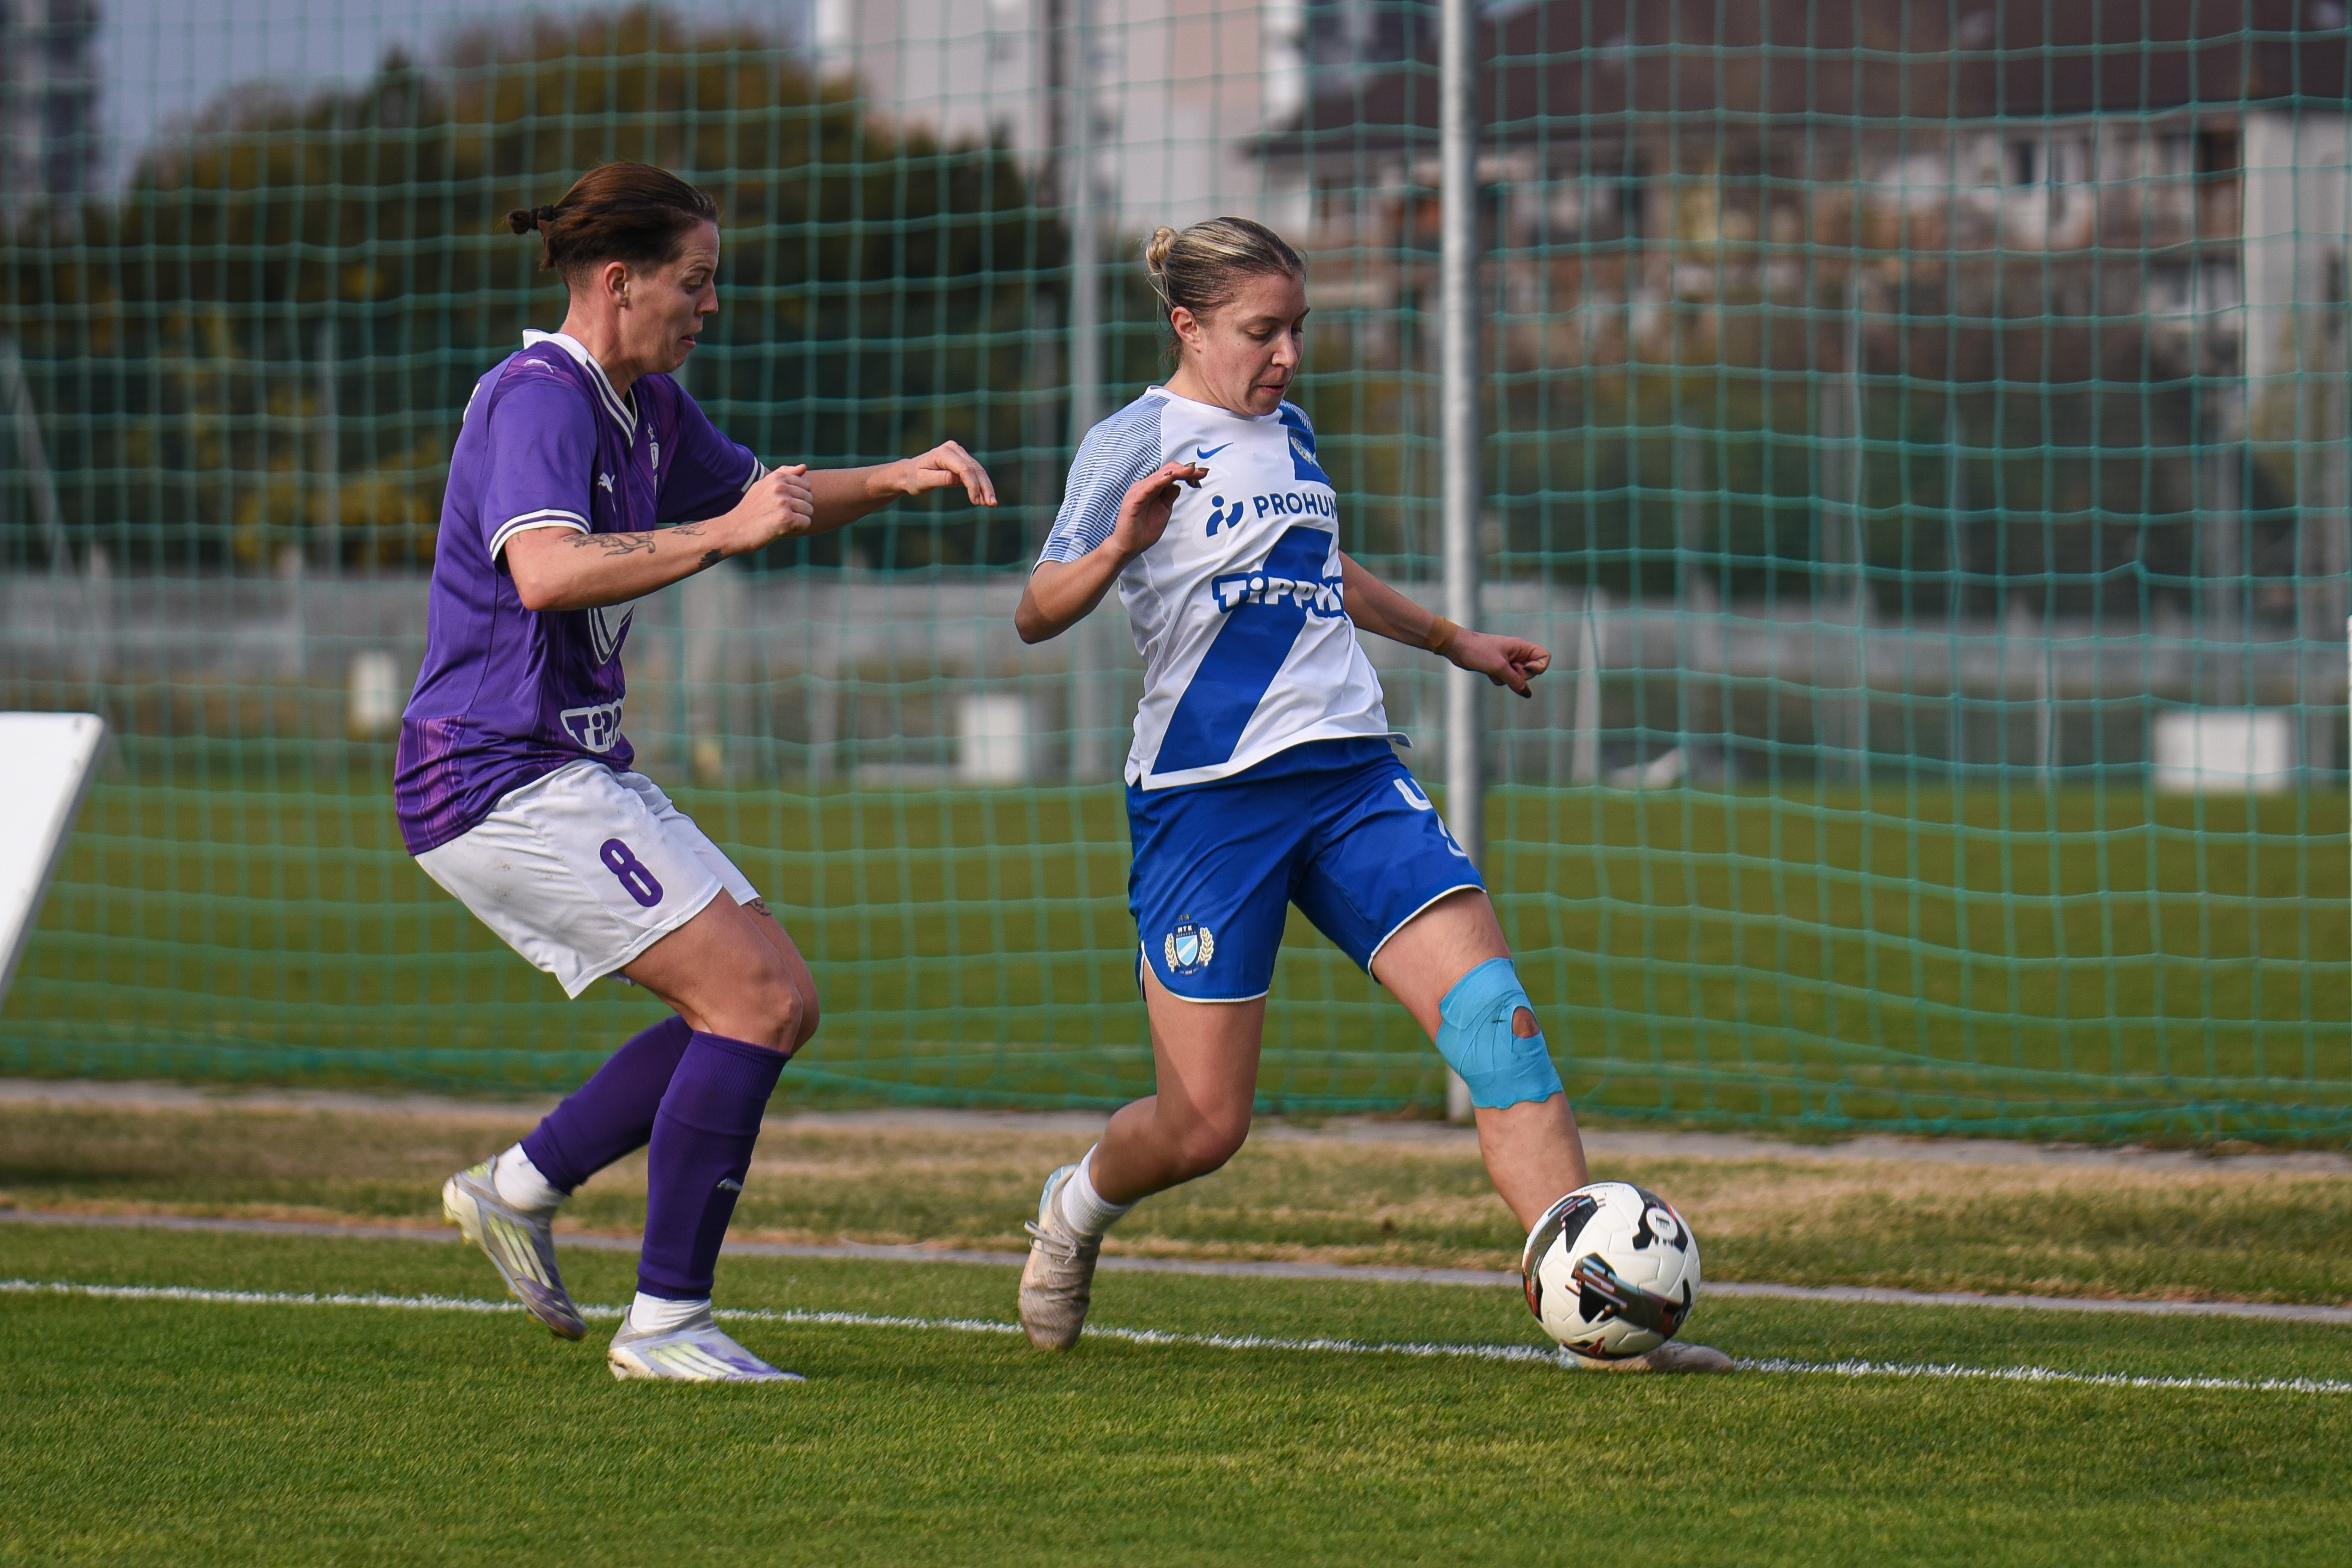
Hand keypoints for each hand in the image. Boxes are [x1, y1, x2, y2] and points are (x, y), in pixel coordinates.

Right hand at [722, 464, 816, 551]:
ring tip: (781, 522)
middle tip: (780, 515)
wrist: (734, 530)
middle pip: (809, 498)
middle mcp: (780, 487)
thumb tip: (805, 466)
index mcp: (777, 477)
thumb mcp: (763, 486)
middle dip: (800, 509)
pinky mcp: (785, 518)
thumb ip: (784, 474)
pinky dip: (798, 528)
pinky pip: (806, 522)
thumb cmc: (751, 510)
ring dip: (799, 519)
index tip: (782, 505)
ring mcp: (783, 502)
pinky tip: (783, 529)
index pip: (807, 485)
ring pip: (809, 510)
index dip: (798, 498)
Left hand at [876, 441, 996, 506]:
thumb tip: (958, 479)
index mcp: (943, 452)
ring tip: (991, 504)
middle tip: (991, 504)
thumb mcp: (923, 481)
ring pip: (978, 471)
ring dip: (986, 487)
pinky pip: (975, 473)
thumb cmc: (913, 478)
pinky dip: (981, 486)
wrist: (909, 473)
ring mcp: (959, 453)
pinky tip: (986, 498)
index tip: (976, 501)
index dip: (973, 485)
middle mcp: (954, 449)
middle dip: (984, 487)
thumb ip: (940, 479)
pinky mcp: (962, 461)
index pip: (964, 469)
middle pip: (975, 469)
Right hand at [1108, 461, 1207, 558]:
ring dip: (1176, 472)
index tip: (1201, 474)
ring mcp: (1137, 492)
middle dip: (1186, 470)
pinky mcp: (1132, 501)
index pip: (1170, 472)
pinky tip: (1168, 478)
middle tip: (1200, 472)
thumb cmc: (1143, 530)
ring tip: (1190, 471)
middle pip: (1167, 471)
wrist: (1129, 546)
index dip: (1186, 472)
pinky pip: (1146, 488)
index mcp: (1152, 488)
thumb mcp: (1164, 510)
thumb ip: (1170, 496)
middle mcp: (1144, 486)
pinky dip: (1158, 481)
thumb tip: (1178, 485)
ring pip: (1159, 476)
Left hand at [1448, 629, 1550, 697]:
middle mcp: (1518, 653)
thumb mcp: (1499, 667)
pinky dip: (1498, 679)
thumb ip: (1515, 681)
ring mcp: (1509, 661)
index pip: (1544, 657)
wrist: (1458, 648)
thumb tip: (1527, 693)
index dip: (1538, 667)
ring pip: (1518, 678)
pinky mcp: (1499, 667)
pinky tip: (1487, 671)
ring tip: (1494, 668)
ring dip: (1506, 679)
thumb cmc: (1478, 651)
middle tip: (1505, 669)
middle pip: (1532, 671)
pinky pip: (1506, 680)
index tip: (1524, 669)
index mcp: (1522, 647)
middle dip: (1520, 675)